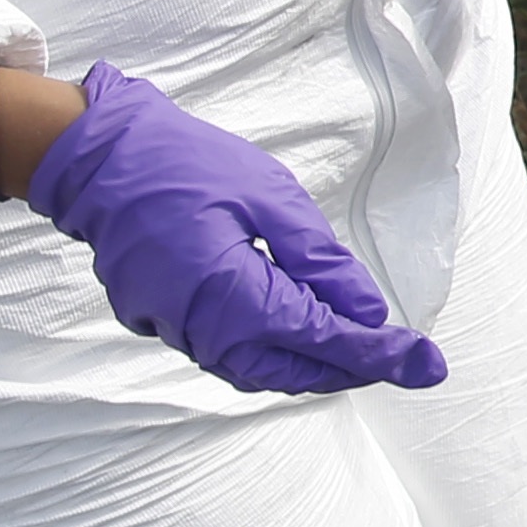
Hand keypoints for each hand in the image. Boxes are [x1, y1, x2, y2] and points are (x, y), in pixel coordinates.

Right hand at [29, 64, 447, 394]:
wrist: (98, 156)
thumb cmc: (187, 164)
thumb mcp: (270, 197)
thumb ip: (319, 261)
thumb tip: (366, 313)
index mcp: (229, 294)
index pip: (320, 339)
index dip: (378, 354)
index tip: (428, 365)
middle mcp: (198, 327)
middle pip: (288, 370)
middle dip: (347, 368)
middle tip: (400, 357)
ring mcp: (170, 328)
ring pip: (253, 369)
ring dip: (307, 364)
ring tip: (358, 346)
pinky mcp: (156, 319)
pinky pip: (223, 351)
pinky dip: (267, 350)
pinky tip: (298, 329)